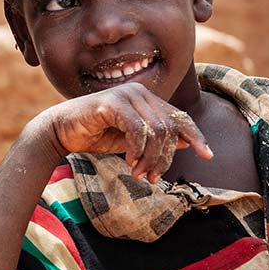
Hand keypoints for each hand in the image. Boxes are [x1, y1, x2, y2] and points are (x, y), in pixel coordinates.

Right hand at [39, 83, 212, 182]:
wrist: (60, 131)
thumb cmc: (94, 135)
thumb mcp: (132, 141)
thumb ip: (156, 139)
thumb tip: (187, 142)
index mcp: (146, 98)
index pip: (179, 116)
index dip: (196, 136)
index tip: (208, 155)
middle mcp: (139, 91)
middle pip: (169, 127)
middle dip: (164, 158)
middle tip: (152, 178)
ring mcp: (126, 94)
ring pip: (156, 130)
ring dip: (150, 158)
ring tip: (139, 173)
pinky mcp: (111, 102)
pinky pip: (137, 128)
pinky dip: (137, 149)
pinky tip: (128, 160)